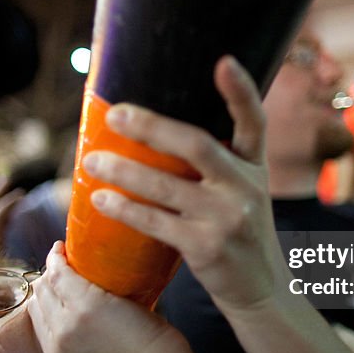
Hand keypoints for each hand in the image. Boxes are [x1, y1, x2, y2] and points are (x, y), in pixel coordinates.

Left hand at [27, 242, 196, 352]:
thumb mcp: (131, 299)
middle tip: (62, 270)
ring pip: (37, 316)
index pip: (56, 273)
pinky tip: (66, 323)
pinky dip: (51, 327)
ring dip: (46, 301)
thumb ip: (101, 285)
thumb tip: (84, 271)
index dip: (56, 256)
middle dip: (49, 276)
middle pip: (41, 292)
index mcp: (85, 306)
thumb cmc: (156, 337)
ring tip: (60, 294)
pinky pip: (45, 342)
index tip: (60, 249)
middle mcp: (64, 331)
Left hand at [80, 55, 286, 312]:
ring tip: (91, 160)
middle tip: (114, 114)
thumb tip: (157, 130)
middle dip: (152, 127)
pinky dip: (125, 209)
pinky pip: (156, 222)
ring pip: (167, 186)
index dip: (242, 90)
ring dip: (124, 170)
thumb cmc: (239, 233)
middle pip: (197, 146)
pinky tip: (101, 199)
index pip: (254, 121)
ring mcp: (228, 218)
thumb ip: (216, 164)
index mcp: (255, 166)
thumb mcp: (243, 191)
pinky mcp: (207, 247)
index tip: (223, 61)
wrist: (262, 291)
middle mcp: (246, 187)